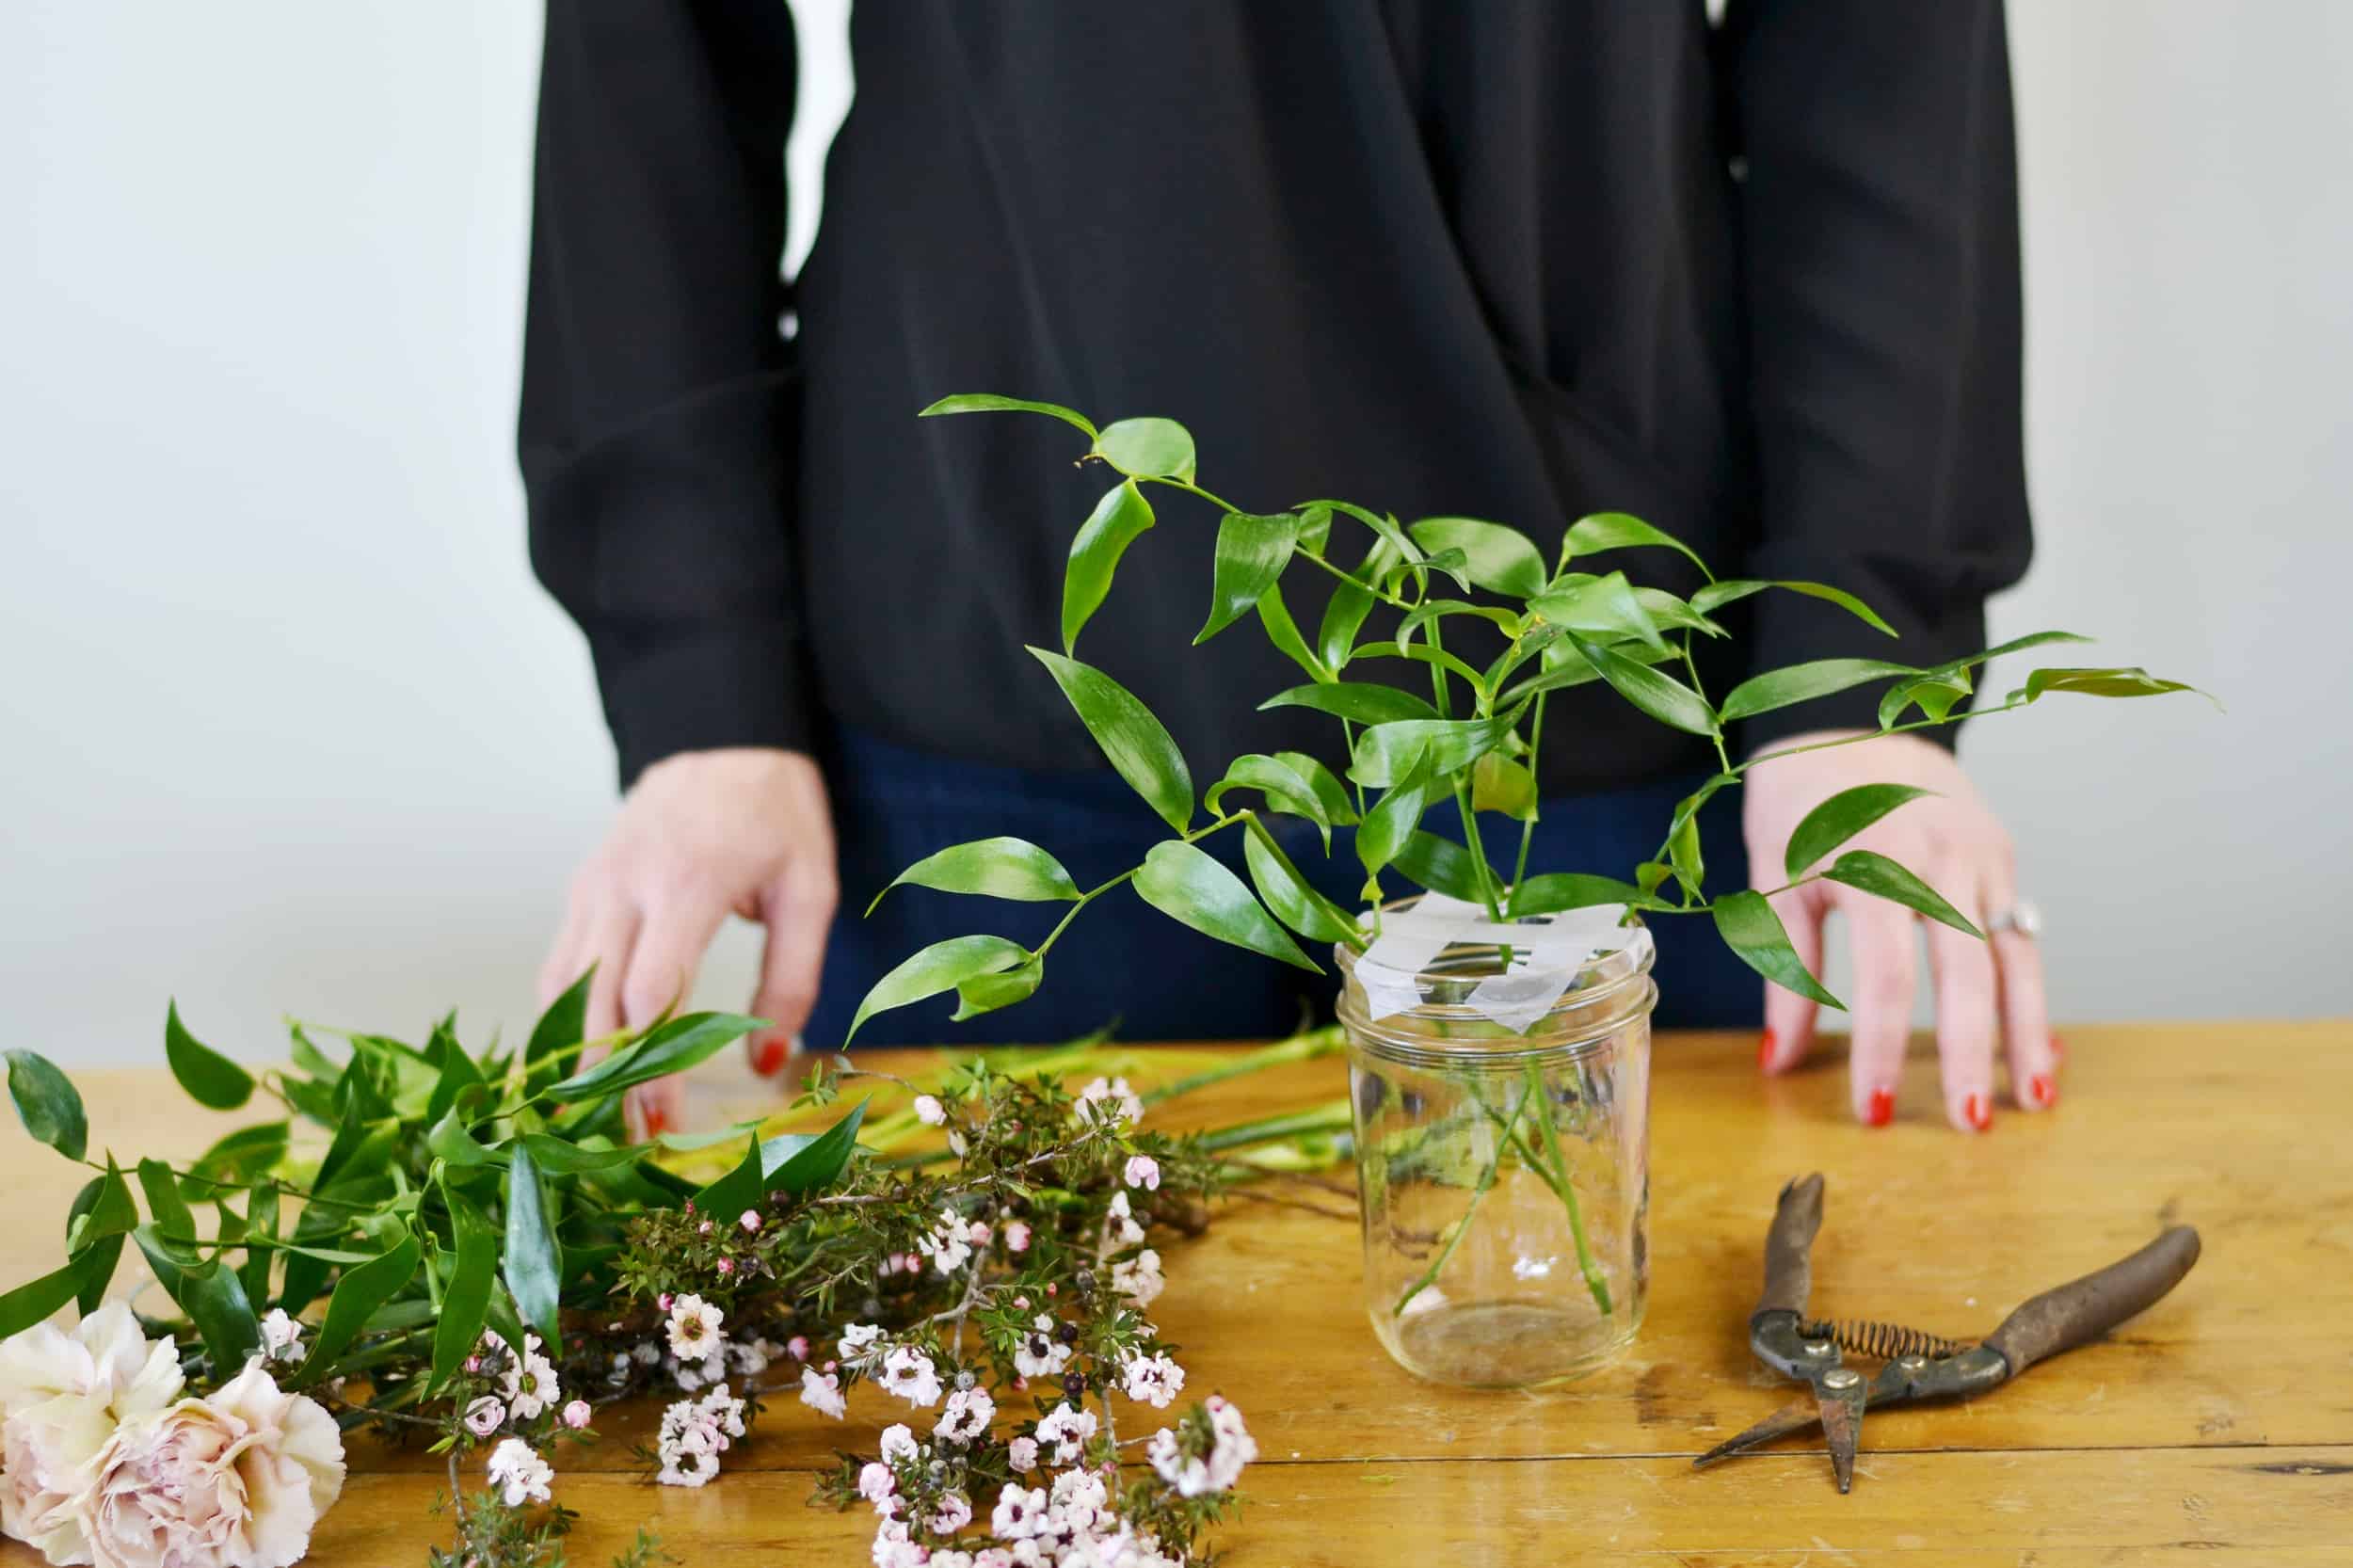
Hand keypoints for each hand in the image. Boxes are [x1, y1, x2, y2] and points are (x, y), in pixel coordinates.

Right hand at [538, 747, 836, 1135]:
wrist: (723, 736)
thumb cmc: (777, 815)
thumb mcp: (810, 890)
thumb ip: (794, 980)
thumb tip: (769, 1064)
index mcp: (688, 884)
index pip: (649, 993)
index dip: (649, 1066)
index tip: (662, 1123)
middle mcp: (626, 886)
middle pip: (594, 1002)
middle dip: (607, 1079)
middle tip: (627, 1143)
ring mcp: (594, 885)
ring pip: (563, 987)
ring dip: (575, 1057)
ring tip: (596, 1119)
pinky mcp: (582, 888)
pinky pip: (561, 963)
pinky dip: (564, 1017)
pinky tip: (582, 1063)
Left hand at [1742, 731, 2055, 1131]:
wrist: (1850, 720)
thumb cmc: (1799, 806)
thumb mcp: (1775, 880)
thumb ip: (1785, 972)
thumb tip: (1777, 1063)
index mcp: (1868, 862)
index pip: (1888, 977)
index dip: (1884, 1048)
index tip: (1876, 1110)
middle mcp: (1934, 858)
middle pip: (1966, 972)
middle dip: (1974, 1053)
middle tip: (1972, 1126)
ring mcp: (1977, 853)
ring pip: (2015, 956)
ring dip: (2028, 1033)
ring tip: (2036, 1101)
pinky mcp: (2002, 853)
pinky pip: (2025, 934)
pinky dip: (2033, 993)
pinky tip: (2043, 1050)